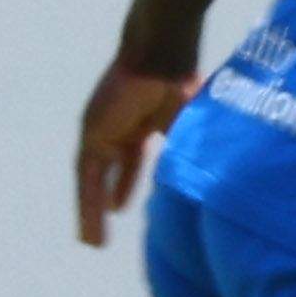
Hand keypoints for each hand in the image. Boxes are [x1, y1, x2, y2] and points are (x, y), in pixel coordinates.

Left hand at [74, 59, 190, 246]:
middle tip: (97, 234)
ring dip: (91, 213)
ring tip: (91, 243)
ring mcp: (102, 129)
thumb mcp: (189, 126)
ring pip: (92, 180)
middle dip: (104, 201)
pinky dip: (89, 204)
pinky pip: (88, 177)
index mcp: (142, 120)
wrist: (163, 53)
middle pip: (108, 171)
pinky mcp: (93, 135)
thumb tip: (206, 183)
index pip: (131, 158)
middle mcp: (117, 125)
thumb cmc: (186, 80)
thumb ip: (188, 151)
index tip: (120, 205)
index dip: (125, 182)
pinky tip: (90, 229)